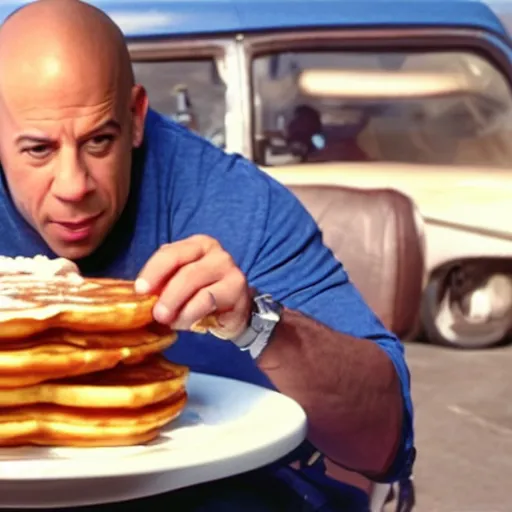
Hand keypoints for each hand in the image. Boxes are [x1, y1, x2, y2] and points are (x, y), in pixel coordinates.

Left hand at [135, 235, 251, 338]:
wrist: (233, 312)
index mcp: (196, 245)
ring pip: (196, 284)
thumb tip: (141, 296)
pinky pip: (208, 300)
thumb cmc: (201, 295)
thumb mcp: (178, 285)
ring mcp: (229, 268)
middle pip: (184, 269)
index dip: (152, 271)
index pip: (170, 253)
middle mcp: (215, 252)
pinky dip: (192, 314)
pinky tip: (187, 323)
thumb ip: (162, 285)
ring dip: (178, 306)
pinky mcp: (237, 288)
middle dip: (166, 294)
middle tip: (156, 314)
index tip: (140, 290)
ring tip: (170, 322)